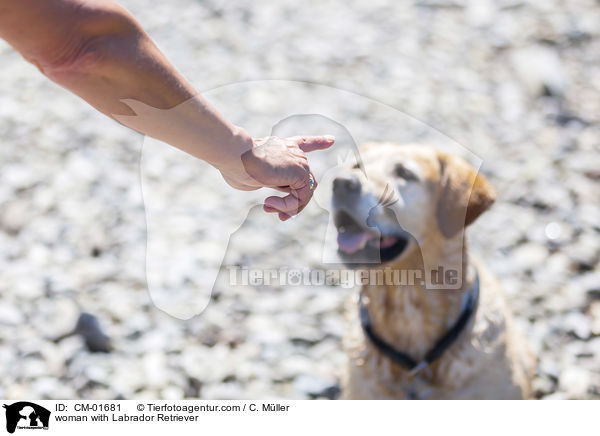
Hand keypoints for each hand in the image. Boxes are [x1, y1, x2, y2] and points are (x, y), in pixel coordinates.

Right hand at [220, 135, 334, 219]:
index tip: (331, 139)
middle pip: (304, 182)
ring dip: (287, 207)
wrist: (235, 155)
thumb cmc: (235, 165)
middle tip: (280, 217)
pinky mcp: (301, 172)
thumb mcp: (253, 174)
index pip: (304, 143)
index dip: (318, 142)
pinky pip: (300, 198)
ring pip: (303, 193)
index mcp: (283, 147)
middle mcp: (294, 152)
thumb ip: (267, 179)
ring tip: (268, 207)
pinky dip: (286, 206)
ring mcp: (300, 161)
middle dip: (293, 203)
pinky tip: (269, 203)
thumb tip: (273, 187)